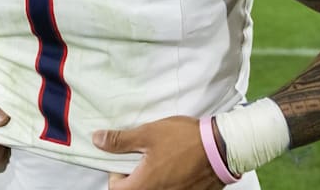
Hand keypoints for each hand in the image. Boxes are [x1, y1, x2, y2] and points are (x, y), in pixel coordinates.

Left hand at [95, 116, 224, 189]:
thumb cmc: (185, 140)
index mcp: (144, 186)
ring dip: (152, 180)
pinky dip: (170, 182)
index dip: (116, 175)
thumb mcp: (148, 134)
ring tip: (161, 161)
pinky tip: (176, 166)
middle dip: (135, 177)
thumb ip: (120, 141)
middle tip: (143, 159)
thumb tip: (97, 140)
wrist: (221, 147)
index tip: (125, 161)